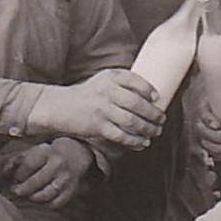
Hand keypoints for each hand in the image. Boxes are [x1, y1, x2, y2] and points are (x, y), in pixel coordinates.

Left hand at [0, 136, 92, 205]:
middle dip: (22, 189)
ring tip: (28, 196)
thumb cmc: (51, 152)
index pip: (29, 165)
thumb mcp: (36, 149)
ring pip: (46, 195)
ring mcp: (66, 179)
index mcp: (48, 153)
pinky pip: (57, 203)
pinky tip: (42, 200)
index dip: (18, 175)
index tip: (14, 180)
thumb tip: (5, 171)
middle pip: (36, 182)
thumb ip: (19, 159)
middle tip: (15, 191)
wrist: (78, 151)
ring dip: (33, 198)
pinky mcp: (72, 190)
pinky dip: (47, 204)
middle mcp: (58, 166)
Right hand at [28, 69, 162, 151]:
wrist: (59, 106)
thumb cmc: (87, 95)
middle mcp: (107, 91)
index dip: (148, 90)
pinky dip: (135, 141)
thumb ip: (124, 85)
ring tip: (155, 132)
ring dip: (147, 129)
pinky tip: (143, 143)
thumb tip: (151, 98)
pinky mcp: (97, 126)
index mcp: (110, 77)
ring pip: (132, 121)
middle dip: (153, 114)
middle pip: (137, 104)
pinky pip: (121, 135)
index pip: (135, 80)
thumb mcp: (103, 81)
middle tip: (161, 119)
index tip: (157, 98)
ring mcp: (102, 109)